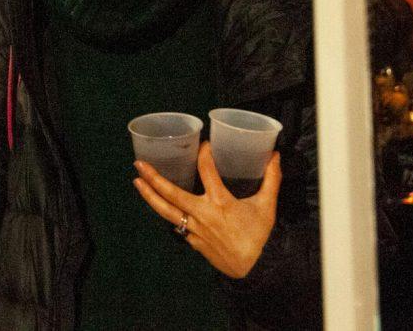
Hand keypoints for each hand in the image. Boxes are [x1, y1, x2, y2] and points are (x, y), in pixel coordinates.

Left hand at [133, 141, 280, 278]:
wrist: (254, 269)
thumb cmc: (259, 236)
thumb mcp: (267, 206)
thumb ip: (271, 179)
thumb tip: (275, 156)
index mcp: (220, 202)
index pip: (206, 171)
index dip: (204, 154)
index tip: (203, 144)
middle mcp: (202, 214)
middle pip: (172, 193)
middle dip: (154, 178)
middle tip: (138, 164)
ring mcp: (195, 229)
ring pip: (166, 210)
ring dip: (149, 195)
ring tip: (136, 181)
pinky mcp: (192, 241)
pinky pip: (176, 224)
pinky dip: (165, 212)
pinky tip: (157, 204)